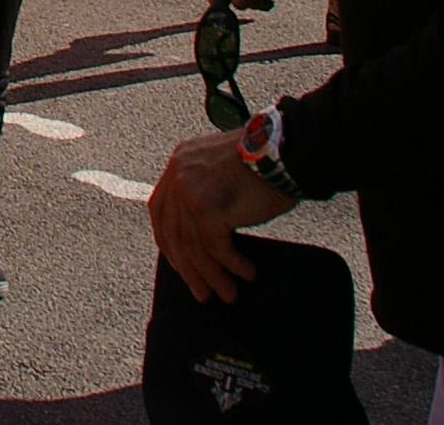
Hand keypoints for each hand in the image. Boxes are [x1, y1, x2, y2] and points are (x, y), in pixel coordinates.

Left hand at [148, 130, 296, 302]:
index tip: (180, 265)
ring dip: (213, 275)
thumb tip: (202, 238)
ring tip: (228, 293)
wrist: (283, 151)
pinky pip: (217, 247)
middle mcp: (178, 174)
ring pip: (194, 245)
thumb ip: (205, 192)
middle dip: (188, 269)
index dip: (168, 242)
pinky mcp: (208, 207)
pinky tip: (246, 273)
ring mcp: (190, 190)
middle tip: (202, 293)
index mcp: (179, 163)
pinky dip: (232, 265)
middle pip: (173, 233)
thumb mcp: (220, 170)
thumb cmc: (262, 162)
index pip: (160, 210)